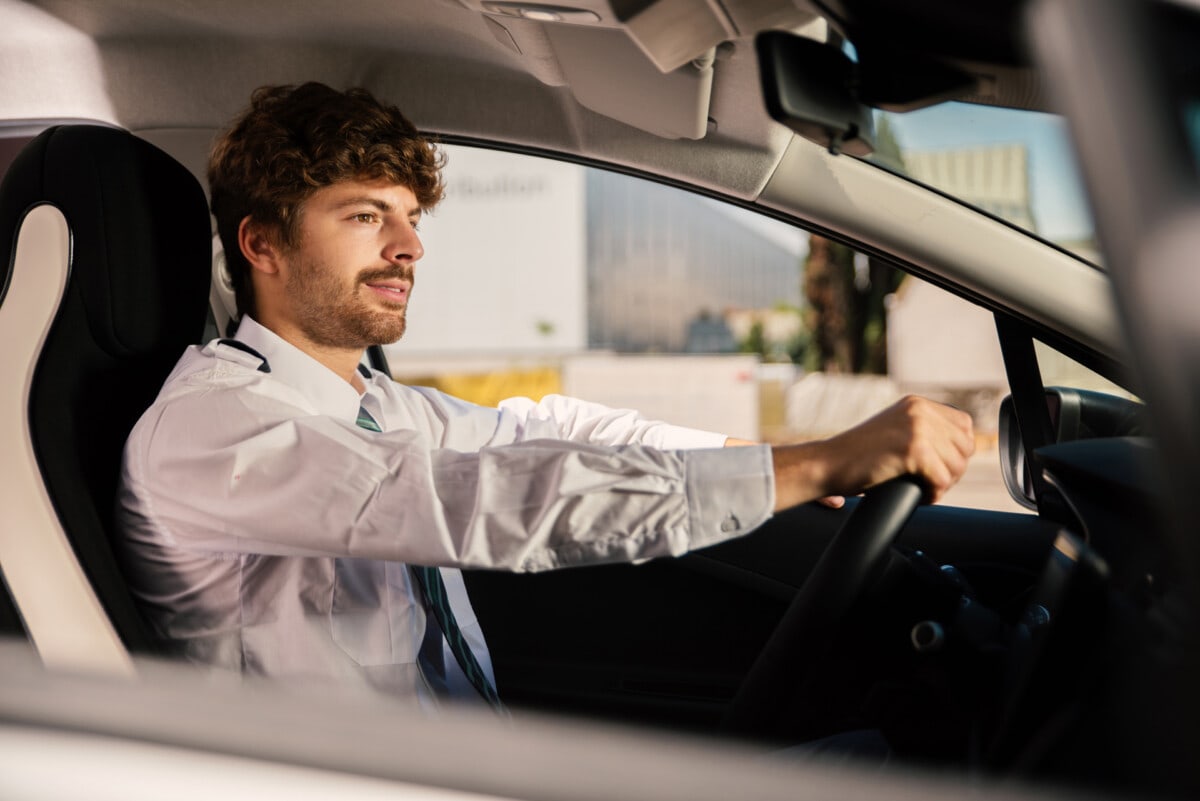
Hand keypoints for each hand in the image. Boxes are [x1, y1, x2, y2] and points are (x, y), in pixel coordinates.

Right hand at [770, 395, 974, 510]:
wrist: (827, 464)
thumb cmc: (856, 456)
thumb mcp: (894, 430)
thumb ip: (921, 430)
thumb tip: (963, 446)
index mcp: (916, 403)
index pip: (964, 426)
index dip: (956, 451)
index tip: (939, 466)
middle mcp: (919, 410)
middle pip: (965, 447)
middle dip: (952, 470)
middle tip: (929, 482)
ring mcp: (917, 428)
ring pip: (956, 466)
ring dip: (943, 484)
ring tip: (921, 488)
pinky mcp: (913, 450)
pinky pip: (942, 480)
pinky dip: (933, 494)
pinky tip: (919, 495)